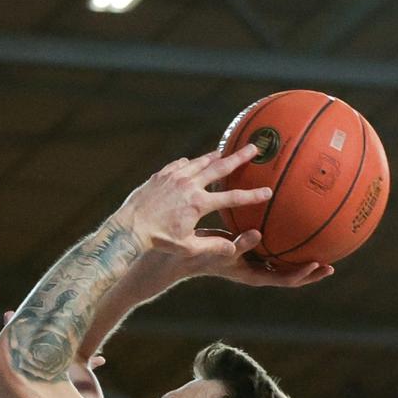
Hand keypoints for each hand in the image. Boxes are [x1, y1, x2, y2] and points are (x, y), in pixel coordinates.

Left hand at [114, 145, 270, 257]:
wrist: (129, 227)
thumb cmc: (158, 240)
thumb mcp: (188, 248)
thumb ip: (213, 247)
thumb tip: (235, 249)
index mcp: (198, 203)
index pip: (232, 198)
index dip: (252, 196)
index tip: (268, 192)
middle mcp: (189, 185)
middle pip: (220, 168)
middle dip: (239, 158)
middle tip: (254, 148)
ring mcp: (174, 177)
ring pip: (199, 162)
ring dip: (214, 156)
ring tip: (224, 151)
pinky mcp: (161, 175)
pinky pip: (179, 165)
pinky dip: (189, 163)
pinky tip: (192, 162)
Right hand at [176, 228, 333, 286]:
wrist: (186, 255)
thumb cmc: (203, 254)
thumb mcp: (221, 250)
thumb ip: (241, 244)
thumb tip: (259, 235)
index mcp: (254, 276)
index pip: (284, 280)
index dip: (302, 275)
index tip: (317, 265)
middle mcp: (258, 271)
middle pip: (290, 276)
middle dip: (310, 272)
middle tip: (330, 266)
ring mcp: (255, 262)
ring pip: (283, 264)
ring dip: (302, 259)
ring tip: (320, 250)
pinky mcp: (251, 251)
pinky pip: (273, 248)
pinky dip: (284, 242)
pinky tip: (291, 226)